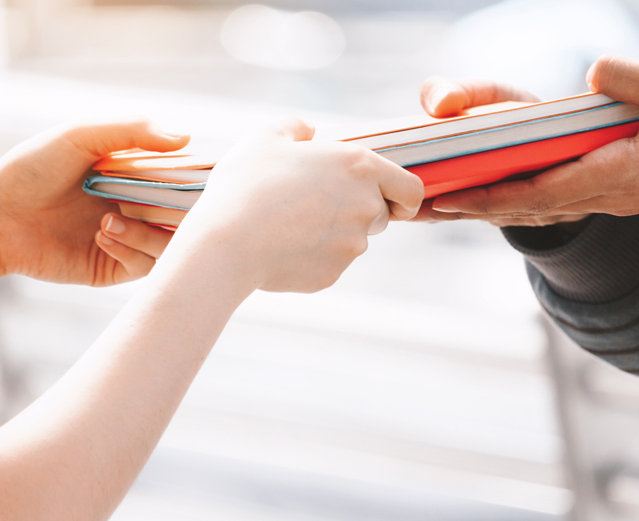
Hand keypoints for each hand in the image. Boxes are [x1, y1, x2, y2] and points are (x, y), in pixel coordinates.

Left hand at [0, 118, 188, 317]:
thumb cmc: (32, 168)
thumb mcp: (81, 137)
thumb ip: (134, 131)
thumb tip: (187, 138)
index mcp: (138, 172)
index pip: (187, 177)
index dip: (201, 180)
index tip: (202, 179)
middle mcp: (140, 205)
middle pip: (190, 215)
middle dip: (181, 211)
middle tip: (157, 202)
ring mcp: (131, 237)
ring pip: (174, 244)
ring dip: (151, 231)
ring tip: (112, 219)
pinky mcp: (116, 267)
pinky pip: (148, 266)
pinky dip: (133, 248)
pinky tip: (102, 235)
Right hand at [165, 118, 423, 293]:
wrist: (227, 243)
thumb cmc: (246, 184)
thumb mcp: (265, 138)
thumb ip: (295, 128)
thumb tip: (308, 131)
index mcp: (359, 167)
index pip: (412, 188)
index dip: (404, 196)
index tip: (391, 200)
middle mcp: (365, 207)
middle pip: (380, 214)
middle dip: (356, 210)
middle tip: (314, 204)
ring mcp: (352, 245)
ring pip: (353, 241)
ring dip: (332, 233)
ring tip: (288, 224)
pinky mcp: (333, 274)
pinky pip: (329, 264)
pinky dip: (312, 256)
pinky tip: (280, 246)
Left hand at [424, 56, 638, 221]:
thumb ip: (635, 82)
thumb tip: (591, 72)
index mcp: (614, 174)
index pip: (540, 190)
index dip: (492, 194)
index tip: (452, 197)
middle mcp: (600, 193)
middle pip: (523, 206)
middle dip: (471, 208)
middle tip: (420, 209)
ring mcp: (601, 198)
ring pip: (531, 209)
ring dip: (483, 209)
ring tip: (437, 208)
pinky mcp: (604, 192)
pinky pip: (545, 202)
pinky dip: (508, 202)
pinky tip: (484, 198)